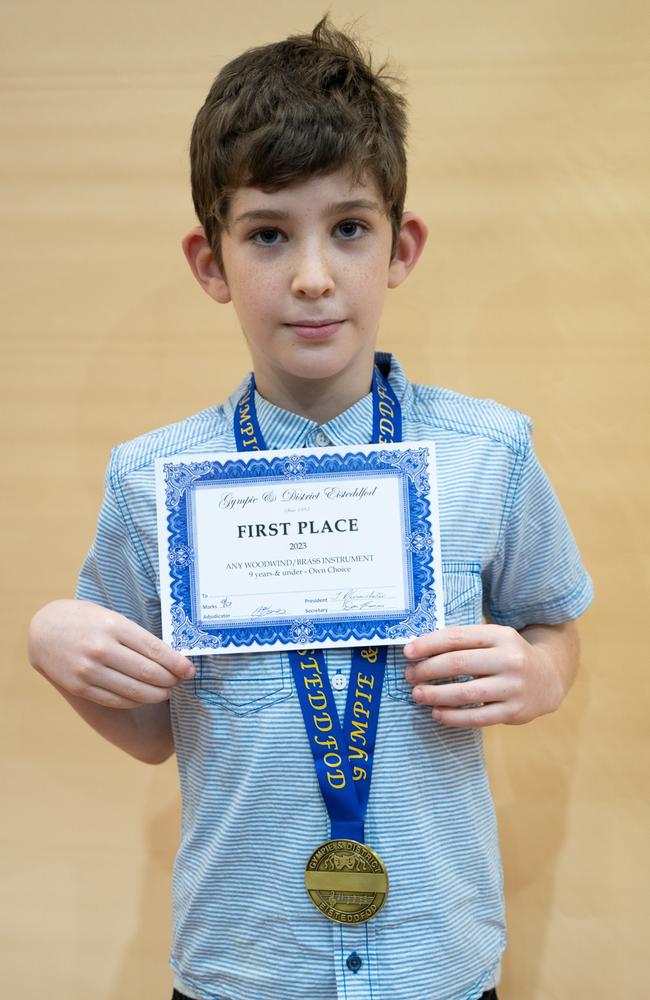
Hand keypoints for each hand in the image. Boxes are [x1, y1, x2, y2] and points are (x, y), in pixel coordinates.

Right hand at [29, 599, 194, 709]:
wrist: (44, 630)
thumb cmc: (86, 620)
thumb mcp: (111, 617)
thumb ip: (136, 636)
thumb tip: (170, 658)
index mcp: (114, 626)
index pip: (154, 649)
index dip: (176, 663)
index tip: (189, 670)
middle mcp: (101, 649)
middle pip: (148, 673)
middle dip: (170, 680)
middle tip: (180, 681)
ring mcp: (89, 671)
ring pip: (134, 691)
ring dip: (156, 695)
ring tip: (166, 692)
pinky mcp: (80, 688)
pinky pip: (116, 700)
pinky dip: (135, 701)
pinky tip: (144, 697)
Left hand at [403, 623, 576, 727]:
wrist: (549, 678)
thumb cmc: (508, 656)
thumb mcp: (493, 639)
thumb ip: (464, 642)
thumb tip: (419, 649)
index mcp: (501, 635)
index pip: (457, 637)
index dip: (428, 644)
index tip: (408, 652)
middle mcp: (510, 659)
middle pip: (459, 663)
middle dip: (428, 670)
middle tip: (410, 675)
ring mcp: (514, 686)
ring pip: (466, 693)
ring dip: (436, 695)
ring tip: (417, 695)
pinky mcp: (515, 711)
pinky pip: (478, 717)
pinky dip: (453, 717)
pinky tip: (437, 713)